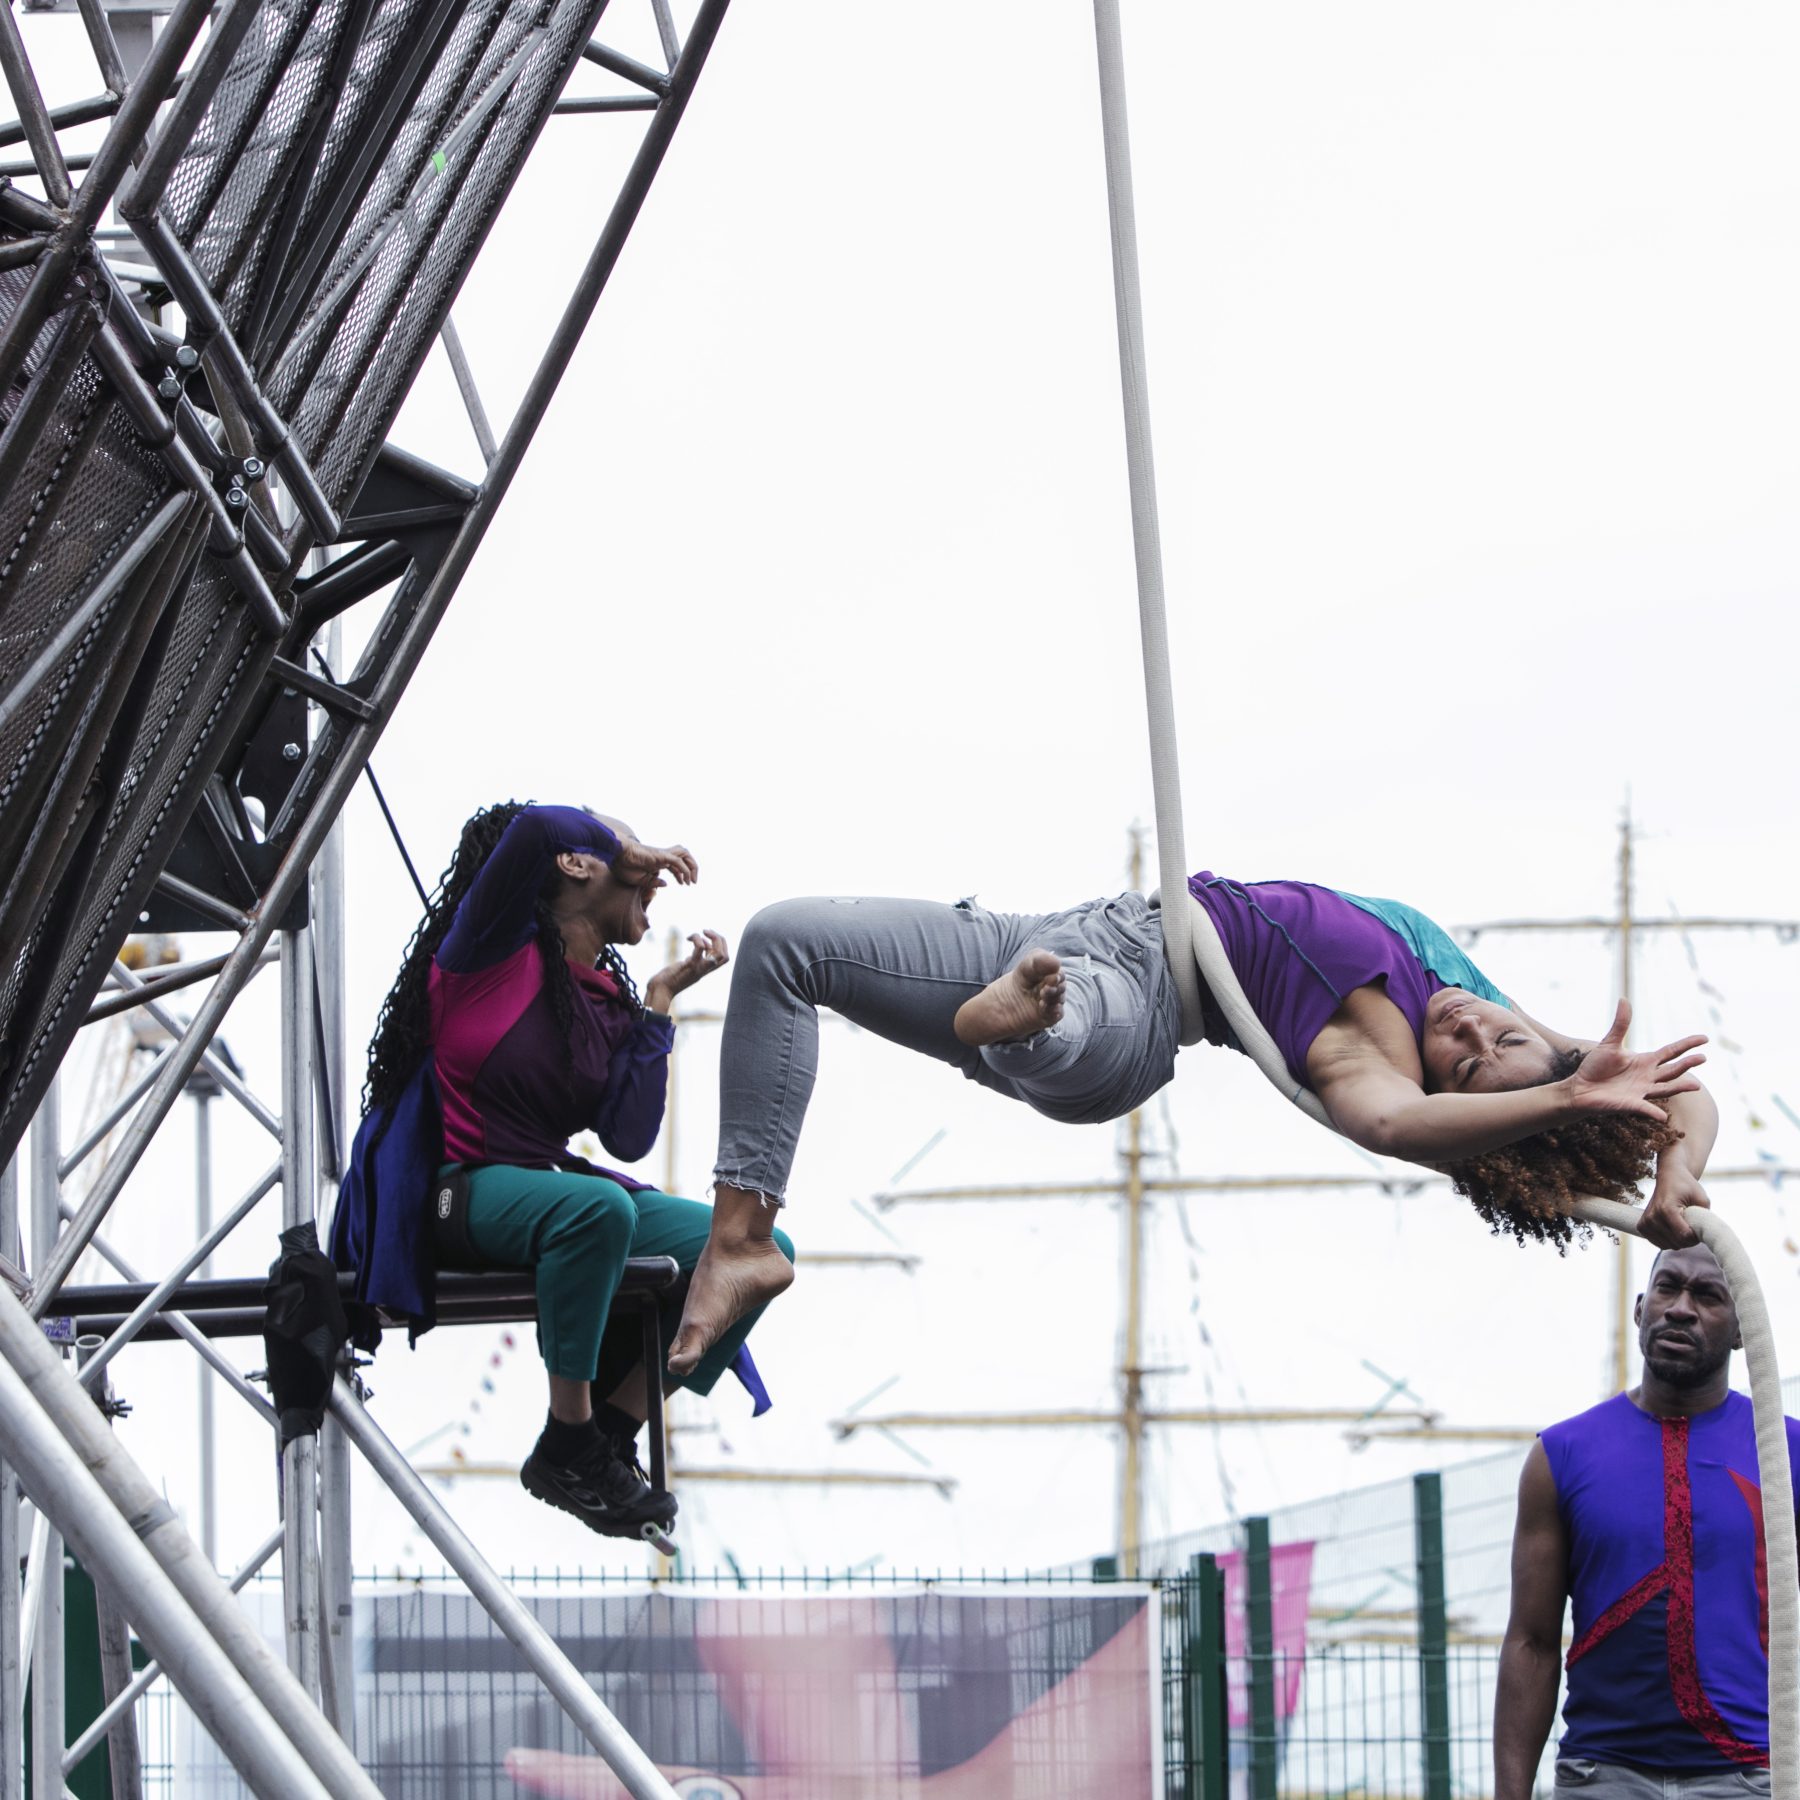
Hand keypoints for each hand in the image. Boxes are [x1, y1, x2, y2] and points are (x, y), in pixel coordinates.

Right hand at [612, 838, 697, 886]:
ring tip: (692, 880)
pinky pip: (677, 861)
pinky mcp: (661, 856)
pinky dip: (684, 869)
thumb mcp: (640, 880)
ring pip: (684, 854)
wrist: (616, 856)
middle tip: (693, 882)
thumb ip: (653, 882)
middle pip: (684, 855)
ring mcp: (662, 854)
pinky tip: (684, 880)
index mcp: (657, 860)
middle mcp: (662, 856)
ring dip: (692, 866)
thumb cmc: (623, 867)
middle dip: (692, 867)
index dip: (682, 873)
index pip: (676, 863)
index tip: (683, 883)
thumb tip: (665, 884)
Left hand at [645, 931, 728, 1013]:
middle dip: (720, 939)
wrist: (661, 989)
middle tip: (707, 931)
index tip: (709, 937)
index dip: (721, 945)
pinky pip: (700, 948)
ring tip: (702, 931)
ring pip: (719, 954)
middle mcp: (704, 970)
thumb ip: (691, 963)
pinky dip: (698, 939)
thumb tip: (691, 956)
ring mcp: (699, 968)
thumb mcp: (684, 969)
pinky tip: (688, 938)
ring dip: (714, 937)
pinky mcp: (690, 965)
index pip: (724, 959)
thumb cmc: (668, 979)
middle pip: (725, 956)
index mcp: (704, 970)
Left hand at [1565, 1000, 1705, 1123]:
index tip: (1705, 1038)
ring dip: (1679, 1087)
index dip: (1687, 1045)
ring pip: (1665, 1089)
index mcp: (1645, 1061)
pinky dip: (1653, 1112)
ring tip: (1696, 1085)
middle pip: (1672, 1069)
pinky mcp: (1630, 1104)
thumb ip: (1620, 1024)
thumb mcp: (1609, 1043)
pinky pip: (1644, 1109)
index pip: (1671, 1051)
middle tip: (1703, 1058)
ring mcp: (1641, 1092)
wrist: (1579, 1088)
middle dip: (1687, 1064)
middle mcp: (1648, 1077)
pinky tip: (1663, 1117)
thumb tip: (1624, 999)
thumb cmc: (1595, 1067)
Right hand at [1639, 1163, 1708, 1249]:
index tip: (1699, 1227)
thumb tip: (1705, 1237)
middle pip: (1677, 1243)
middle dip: (1689, 1239)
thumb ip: (1704, 1219)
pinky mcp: (1642, 1226)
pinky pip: (1660, 1244)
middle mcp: (1652, 1217)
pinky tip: (1672, 1230)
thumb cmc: (1687, 1187)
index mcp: (1666, 1209)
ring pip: (1669, 1245)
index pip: (1684, 1236)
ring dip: (1679, 1240)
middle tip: (1692, 1225)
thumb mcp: (1702, 1199)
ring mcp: (1645, 1222)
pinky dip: (1669, 1240)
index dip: (1697, 1237)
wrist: (1669, 1177)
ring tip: (1682, 1226)